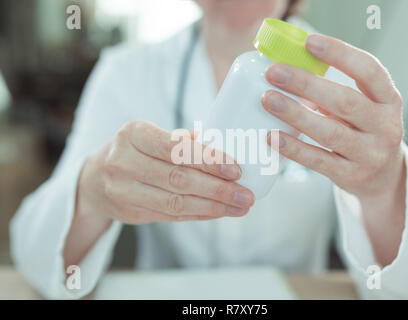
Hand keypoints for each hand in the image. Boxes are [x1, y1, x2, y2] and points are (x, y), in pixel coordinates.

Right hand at [76, 121, 254, 225]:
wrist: (95, 178)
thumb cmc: (133, 151)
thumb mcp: (151, 135)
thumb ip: (183, 141)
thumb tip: (224, 147)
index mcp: (133, 134)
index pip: (176, 148)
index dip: (208, 160)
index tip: (235, 169)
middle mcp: (123, 162)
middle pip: (179, 178)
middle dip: (218, 188)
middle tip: (245, 194)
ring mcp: (123, 191)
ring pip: (176, 202)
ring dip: (213, 206)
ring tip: (239, 206)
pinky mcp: (129, 213)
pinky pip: (171, 216)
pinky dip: (199, 214)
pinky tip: (219, 212)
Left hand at [262, 34, 404, 200]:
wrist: (382, 179)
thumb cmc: (362, 132)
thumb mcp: (362, 108)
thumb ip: (334, 92)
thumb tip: (287, 70)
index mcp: (389, 100)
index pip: (370, 71)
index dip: (341, 54)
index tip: (310, 42)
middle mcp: (385, 126)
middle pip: (345, 101)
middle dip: (306, 84)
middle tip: (274, 72)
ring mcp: (370, 154)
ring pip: (330, 132)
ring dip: (295, 114)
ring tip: (267, 99)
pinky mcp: (352, 175)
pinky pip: (319, 161)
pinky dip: (294, 148)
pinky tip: (272, 136)